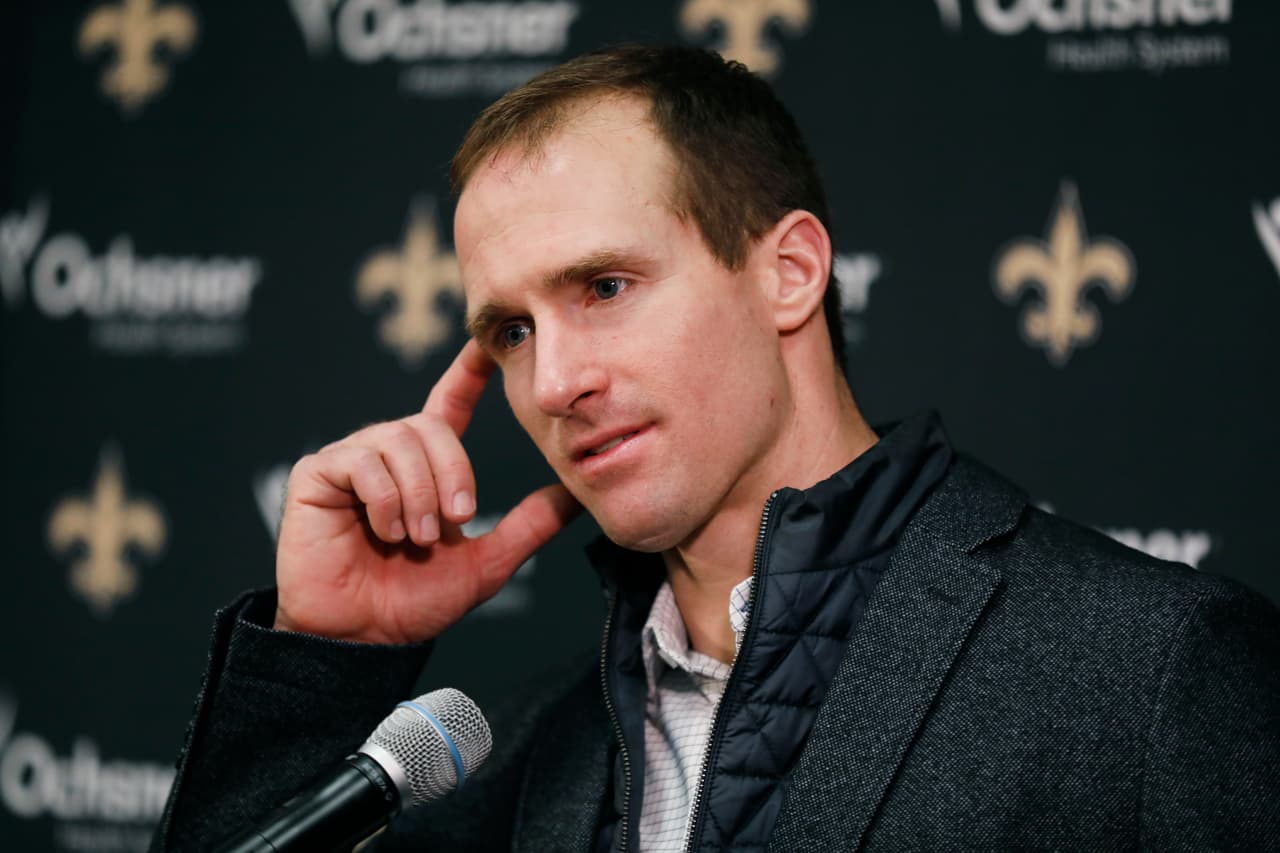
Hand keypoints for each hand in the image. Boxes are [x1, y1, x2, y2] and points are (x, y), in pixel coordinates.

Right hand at [273, 340, 580, 643]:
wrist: (364, 638)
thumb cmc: (415, 602)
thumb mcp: (487, 561)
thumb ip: (530, 524)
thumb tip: (576, 493)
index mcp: (425, 467)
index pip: (448, 404)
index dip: (466, 372)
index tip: (486, 344)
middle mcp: (387, 454)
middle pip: (430, 424)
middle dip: (453, 471)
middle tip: (458, 519)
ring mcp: (350, 460)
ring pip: (399, 440)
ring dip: (419, 494)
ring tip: (417, 536)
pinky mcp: (316, 473)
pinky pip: (362, 461)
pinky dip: (384, 500)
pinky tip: (384, 532)